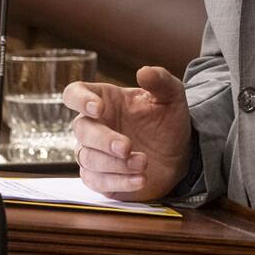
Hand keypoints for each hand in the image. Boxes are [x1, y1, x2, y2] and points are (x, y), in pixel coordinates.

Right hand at [63, 66, 192, 200]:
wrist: (180, 154)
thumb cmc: (168, 120)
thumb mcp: (171, 96)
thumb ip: (160, 80)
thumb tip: (144, 71)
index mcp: (104, 100)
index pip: (74, 94)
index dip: (80, 100)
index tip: (98, 109)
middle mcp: (94, 125)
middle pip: (81, 130)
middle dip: (103, 140)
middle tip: (126, 147)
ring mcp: (94, 153)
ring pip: (88, 159)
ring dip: (115, 164)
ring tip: (143, 163)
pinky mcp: (100, 178)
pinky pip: (97, 182)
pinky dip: (118, 183)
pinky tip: (140, 179)